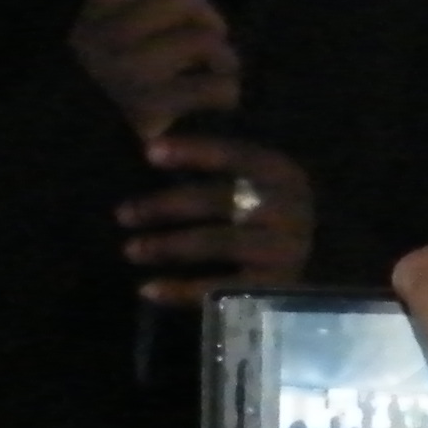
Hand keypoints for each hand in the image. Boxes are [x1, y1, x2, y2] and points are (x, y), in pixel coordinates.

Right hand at [71, 0, 240, 142]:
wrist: (81, 140)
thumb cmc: (114, 80)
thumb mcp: (117, 33)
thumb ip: (146, 1)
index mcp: (98, 7)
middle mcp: (107, 33)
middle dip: (211, 18)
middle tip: (212, 39)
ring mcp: (127, 69)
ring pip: (202, 40)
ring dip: (224, 57)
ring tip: (220, 70)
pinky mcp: (149, 105)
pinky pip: (212, 87)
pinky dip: (227, 90)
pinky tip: (221, 95)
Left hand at [121, 135, 313, 303]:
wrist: (304, 281)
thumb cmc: (259, 223)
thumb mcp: (247, 187)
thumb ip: (213, 167)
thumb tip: (154, 137)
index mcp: (282, 174)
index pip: (234, 155)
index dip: (192, 150)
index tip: (148, 151)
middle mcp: (290, 209)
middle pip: (220, 199)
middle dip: (165, 205)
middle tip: (123, 214)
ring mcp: (285, 251)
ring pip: (217, 242)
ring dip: (167, 245)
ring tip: (130, 250)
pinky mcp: (274, 291)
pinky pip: (220, 288)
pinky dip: (180, 290)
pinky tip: (148, 289)